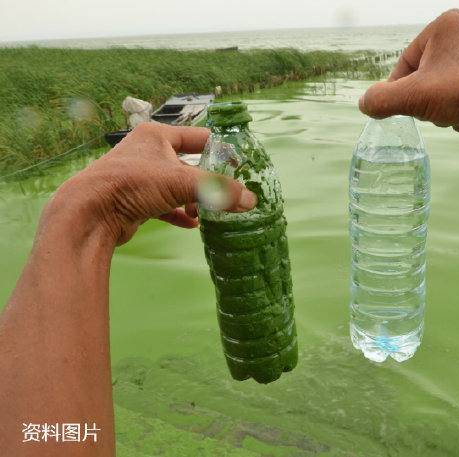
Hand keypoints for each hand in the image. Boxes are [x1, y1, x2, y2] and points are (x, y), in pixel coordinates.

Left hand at [49, 122, 256, 245]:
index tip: (238, 165)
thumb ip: (219, 190)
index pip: (198, 137)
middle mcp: (146, 152)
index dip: (220, 150)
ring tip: (205, 213)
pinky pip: (164, 205)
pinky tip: (191, 223)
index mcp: (156, 136)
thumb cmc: (131, 185)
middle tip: (224, 195)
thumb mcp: (182, 183)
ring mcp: (138, 177)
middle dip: (206, 182)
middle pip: (189, 165)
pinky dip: (179, 213)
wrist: (90, 214)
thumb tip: (250, 200)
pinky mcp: (132, 200)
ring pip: (176, 186)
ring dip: (194, 200)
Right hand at [359, 9, 458, 140]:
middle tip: (438, 107)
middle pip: (420, 79)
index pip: (404, 63)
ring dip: (439, 110)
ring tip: (456, 112)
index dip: (400, 90)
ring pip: (437, 91)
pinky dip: (456, 112)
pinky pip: (455, 98)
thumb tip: (365, 103)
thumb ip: (381, 100)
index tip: (406, 108)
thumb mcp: (413, 97)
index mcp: (442, 25)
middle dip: (425, 101)